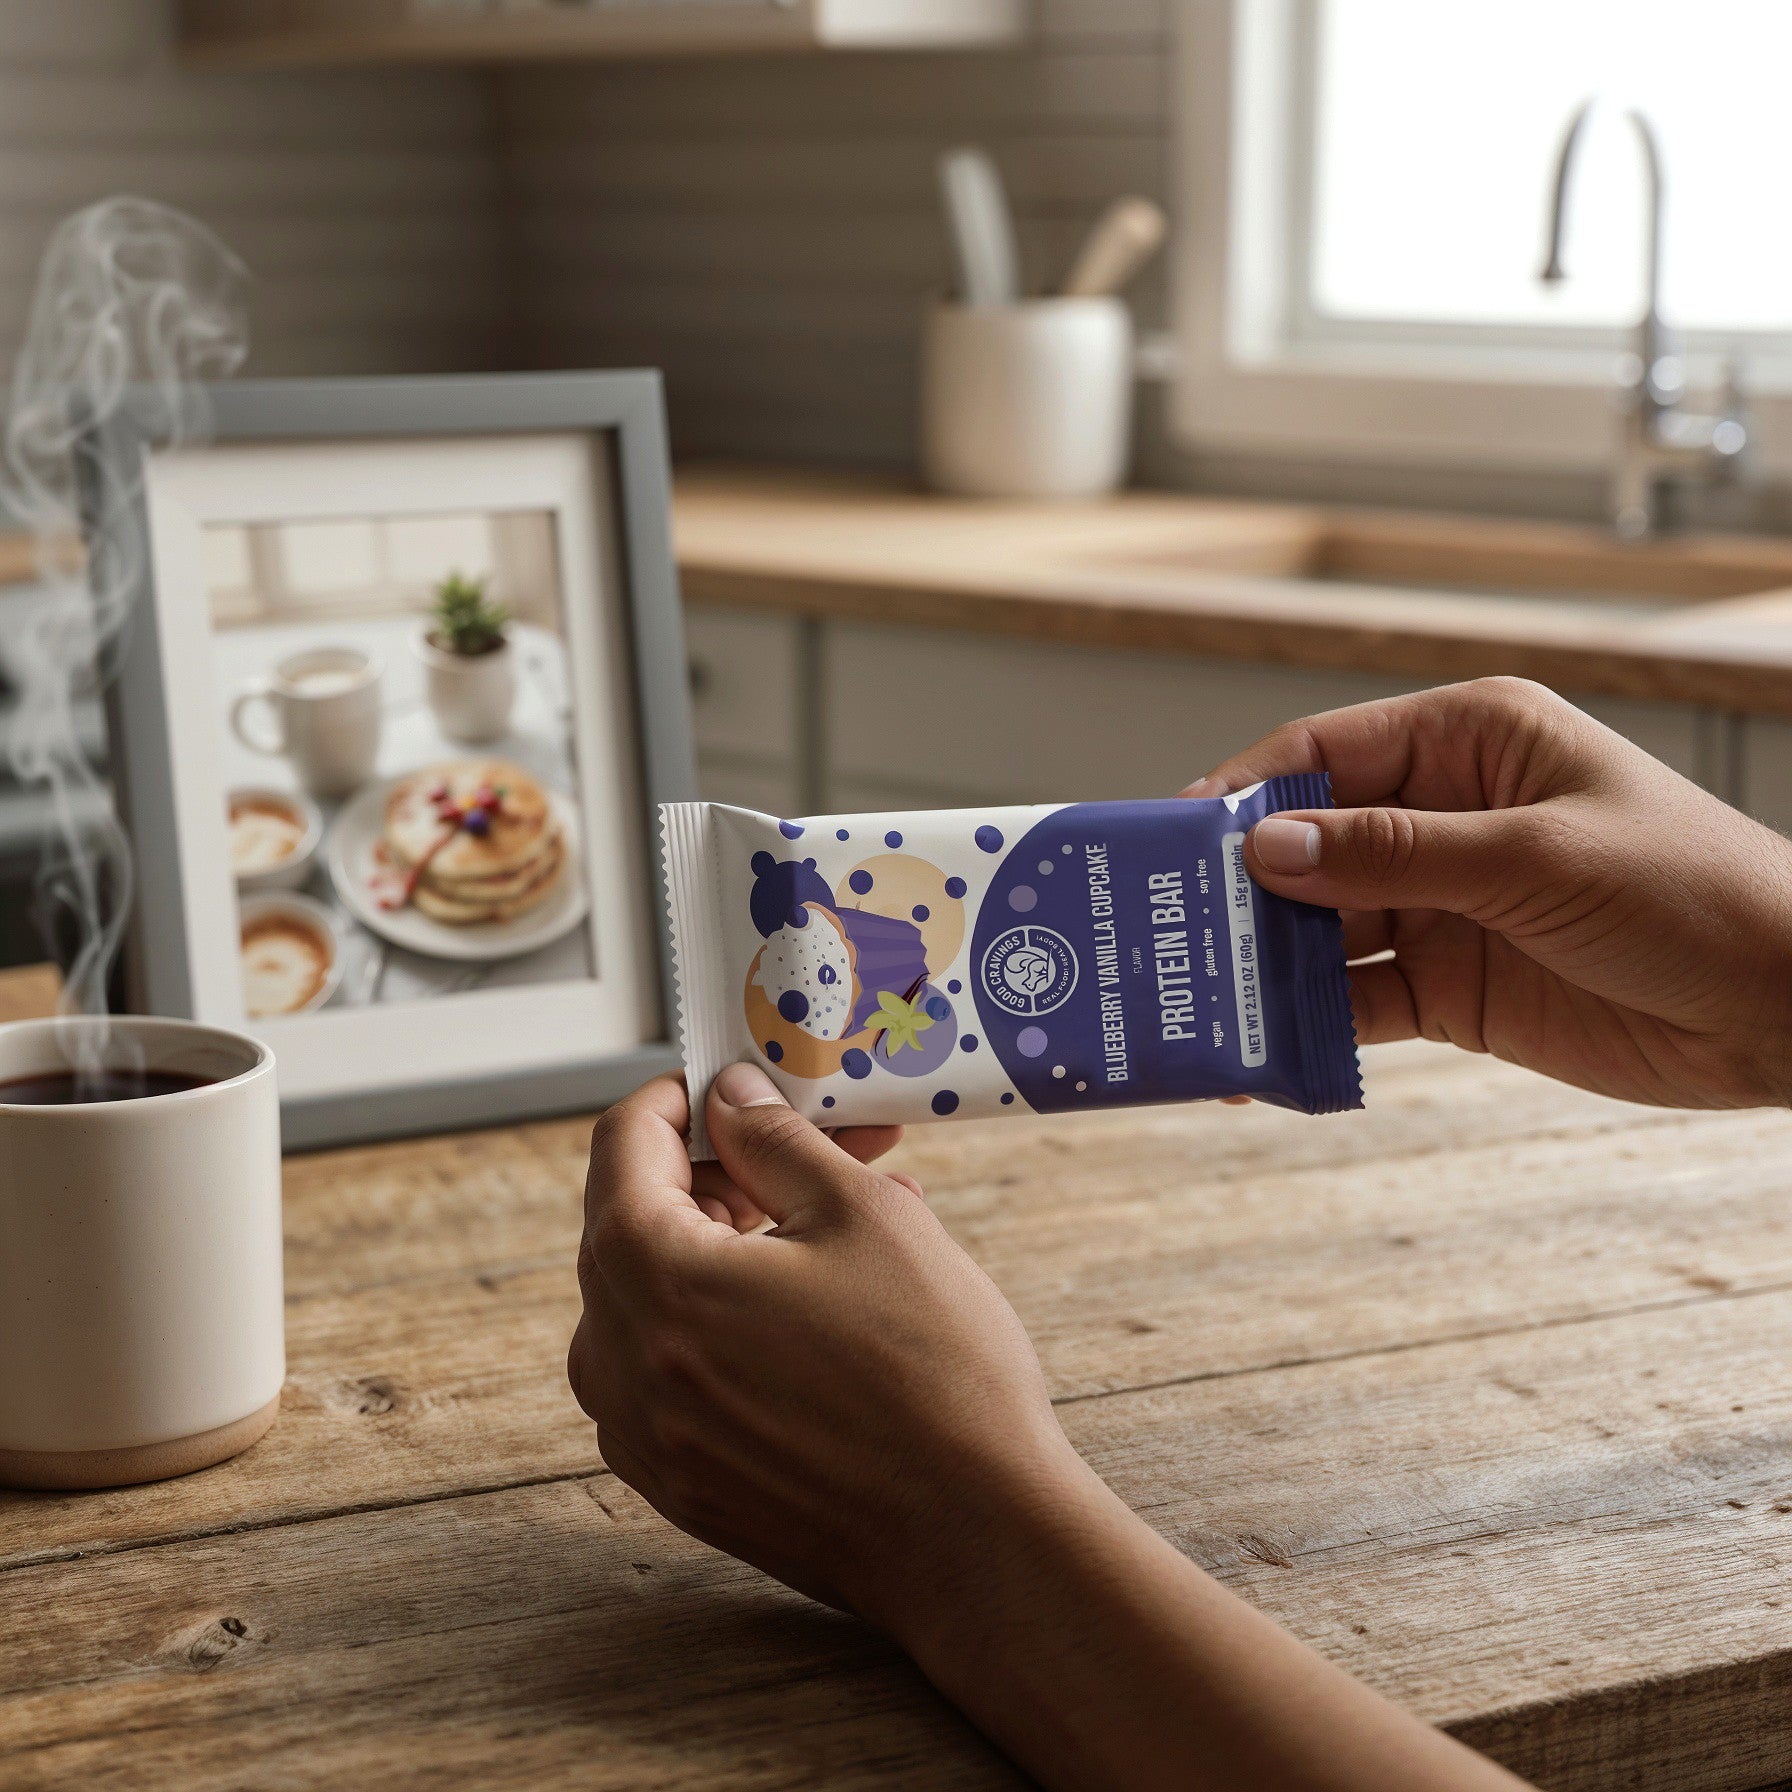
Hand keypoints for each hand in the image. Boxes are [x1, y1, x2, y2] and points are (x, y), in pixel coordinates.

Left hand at [568, 1064, 1080, 1625]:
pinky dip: (725, 1325)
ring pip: (654, 1300)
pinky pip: (674, 1372)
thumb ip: (776, 1142)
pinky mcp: (677, 1485)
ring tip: (839, 1233)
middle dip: (723, 1174)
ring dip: (728, 1249)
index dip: (677, 1097)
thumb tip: (730, 1099)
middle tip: (820, 1153)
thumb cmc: (931, 1374)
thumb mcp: (863, 1217)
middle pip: (635, 1223)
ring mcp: (642, 1436)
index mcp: (652, 1278)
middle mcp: (619, 1361)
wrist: (975, 1542)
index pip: (620, 1145)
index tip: (730, 1085)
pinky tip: (817, 1317)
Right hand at [1187, 676, 1791, 1109]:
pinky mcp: (1452, 986)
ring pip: (1322, 929)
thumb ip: (1393, 853)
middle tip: (1162, 933)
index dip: (1244, 795)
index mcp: (1468, 744)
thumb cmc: (1692, 892)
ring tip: (1196, 1002)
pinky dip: (1309, 1027)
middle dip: (1239, 891)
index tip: (1173, 841)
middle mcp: (1444, 816)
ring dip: (1264, 965)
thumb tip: (1265, 848)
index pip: (1323, 754)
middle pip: (1309, 846)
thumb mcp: (1533, 858)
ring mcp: (1444, 905)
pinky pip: (1358, 1001)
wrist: (1787, 1009)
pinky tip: (1261, 1052)